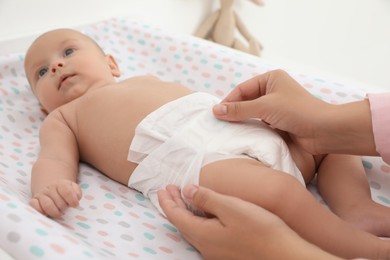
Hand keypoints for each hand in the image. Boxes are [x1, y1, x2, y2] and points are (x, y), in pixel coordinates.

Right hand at [29, 179, 81, 217]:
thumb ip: (77, 193)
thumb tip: (76, 198)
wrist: (51, 189)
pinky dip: (41, 211)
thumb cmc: (64, 192)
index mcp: (60, 184)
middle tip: (64, 208)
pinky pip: (35, 206)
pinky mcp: (33, 200)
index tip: (75, 205)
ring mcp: (41, 194)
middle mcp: (49, 188)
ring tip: (58, 213)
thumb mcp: (73, 189)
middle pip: (59, 202)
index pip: (67, 192)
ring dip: (55, 212)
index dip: (72, 201)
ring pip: (48, 205)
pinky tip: (46, 213)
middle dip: (64, 208)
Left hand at [158, 184, 338, 259]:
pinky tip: (202, 213)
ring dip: (185, 212)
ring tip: (182, 198)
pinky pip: (202, 233)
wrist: (284, 254)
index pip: (176, 216)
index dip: (167, 201)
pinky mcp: (225, 252)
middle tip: (169, 190)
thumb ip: (206, 199)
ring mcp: (214, 251)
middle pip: (182, 223)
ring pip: (192, 229)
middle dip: (174, 205)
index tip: (163, 188)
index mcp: (201, 234)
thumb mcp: (231, 207)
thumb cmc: (259, 229)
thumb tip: (186, 191)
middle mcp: (204, 246)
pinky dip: (196, 219)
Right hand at [213, 69, 375, 155]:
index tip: (216, 114)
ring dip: (241, 119)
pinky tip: (242, 134)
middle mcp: (274, 89)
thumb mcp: (265, 107)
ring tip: (228, 129)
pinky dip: (250, 127)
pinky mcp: (279, 120)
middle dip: (234, 110)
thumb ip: (239, 109)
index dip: (228, 100)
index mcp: (271, 78)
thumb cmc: (297, 111)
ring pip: (252, 111)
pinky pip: (259, 122)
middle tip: (219, 122)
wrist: (324, 130)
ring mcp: (276, 105)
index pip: (242, 88)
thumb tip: (216, 110)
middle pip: (246, 99)